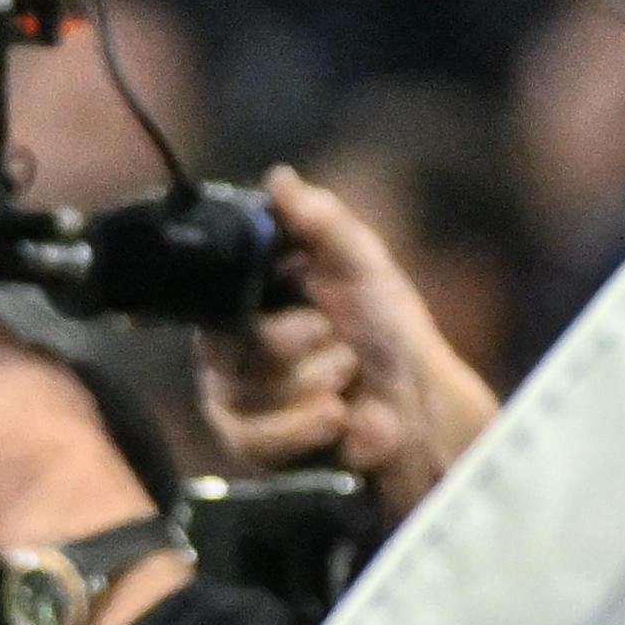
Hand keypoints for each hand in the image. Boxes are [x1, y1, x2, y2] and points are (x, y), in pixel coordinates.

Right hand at [187, 167, 495, 515]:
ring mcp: (237, 400)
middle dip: (296, 338)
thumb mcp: (361, 263)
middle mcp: (231, 349)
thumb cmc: (389, 330)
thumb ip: (321, 222)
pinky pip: (257, 437)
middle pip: (229, 343)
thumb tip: (278, 177)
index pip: (204, 290)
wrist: (420, 405)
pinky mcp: (253, 447)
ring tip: (346, 376)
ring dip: (313, 379)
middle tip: (330, 333)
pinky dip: (306, 424)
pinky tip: (338, 415)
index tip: (237, 300)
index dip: (210, 294)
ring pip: (247, 390)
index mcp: (248, 299)